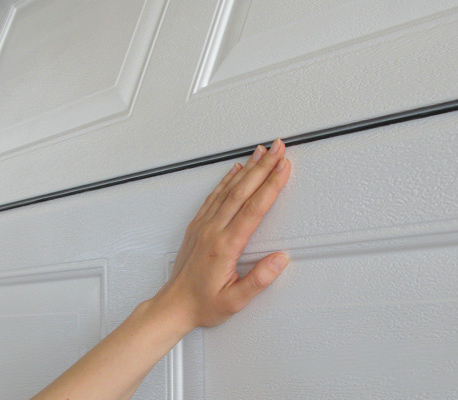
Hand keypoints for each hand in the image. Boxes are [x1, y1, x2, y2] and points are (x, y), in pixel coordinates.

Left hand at [153, 138, 290, 329]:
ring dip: (247, 168)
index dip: (271, 185)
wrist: (174, 304)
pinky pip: (214, 196)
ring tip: (261, 151)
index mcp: (225, 246)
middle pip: (242, 191)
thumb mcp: (234, 301)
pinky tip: (235, 170)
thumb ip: (258, 280)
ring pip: (228, 189)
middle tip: (279, 148)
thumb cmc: (202, 304)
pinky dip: (226, 179)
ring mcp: (203, 225)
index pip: (254, 209)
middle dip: (263, 167)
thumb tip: (280, 260)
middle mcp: (213, 230)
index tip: (284, 168)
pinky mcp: (197, 225)